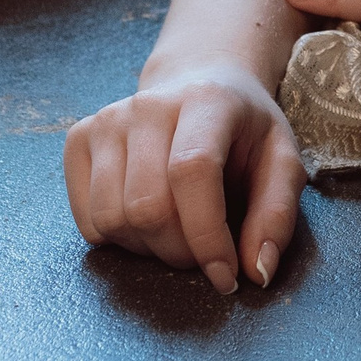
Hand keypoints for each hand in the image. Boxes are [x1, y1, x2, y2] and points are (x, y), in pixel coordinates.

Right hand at [63, 60, 305, 295]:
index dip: (207, 235)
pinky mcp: (79, 139)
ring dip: (148, 250)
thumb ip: (277, 215)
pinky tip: (146, 223)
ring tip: (177, 234)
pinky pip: (87, 221)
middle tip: (204, 253)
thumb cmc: (244, 131)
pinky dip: (118, 241)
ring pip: (112, 219)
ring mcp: (106, 120)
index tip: (226, 276)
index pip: (192, 171)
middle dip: (180, 251)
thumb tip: (257, 272)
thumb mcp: (282, 162)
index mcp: (206, 100)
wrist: (201, 84)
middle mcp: (148, 105)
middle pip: (147, 206)